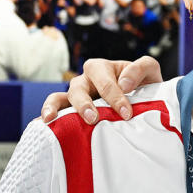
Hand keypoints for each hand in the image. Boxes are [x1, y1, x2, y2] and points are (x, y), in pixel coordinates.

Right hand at [40, 55, 161, 124]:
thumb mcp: (150, 72)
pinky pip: (54, 110)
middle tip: (94, 118)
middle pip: (78, 88)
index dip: (115, 97)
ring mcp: (75, 96)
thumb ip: (141, 68)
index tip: (126, 113)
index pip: (105, 81)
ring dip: (57, 107)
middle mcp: (85, 80)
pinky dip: (46, 115)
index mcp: (102, 68)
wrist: (143, 101)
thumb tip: (124, 83)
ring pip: (60, 98)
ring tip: (53, 119)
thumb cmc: (143, 86)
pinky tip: (43, 124)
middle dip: (85, 104)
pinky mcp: (69, 111)